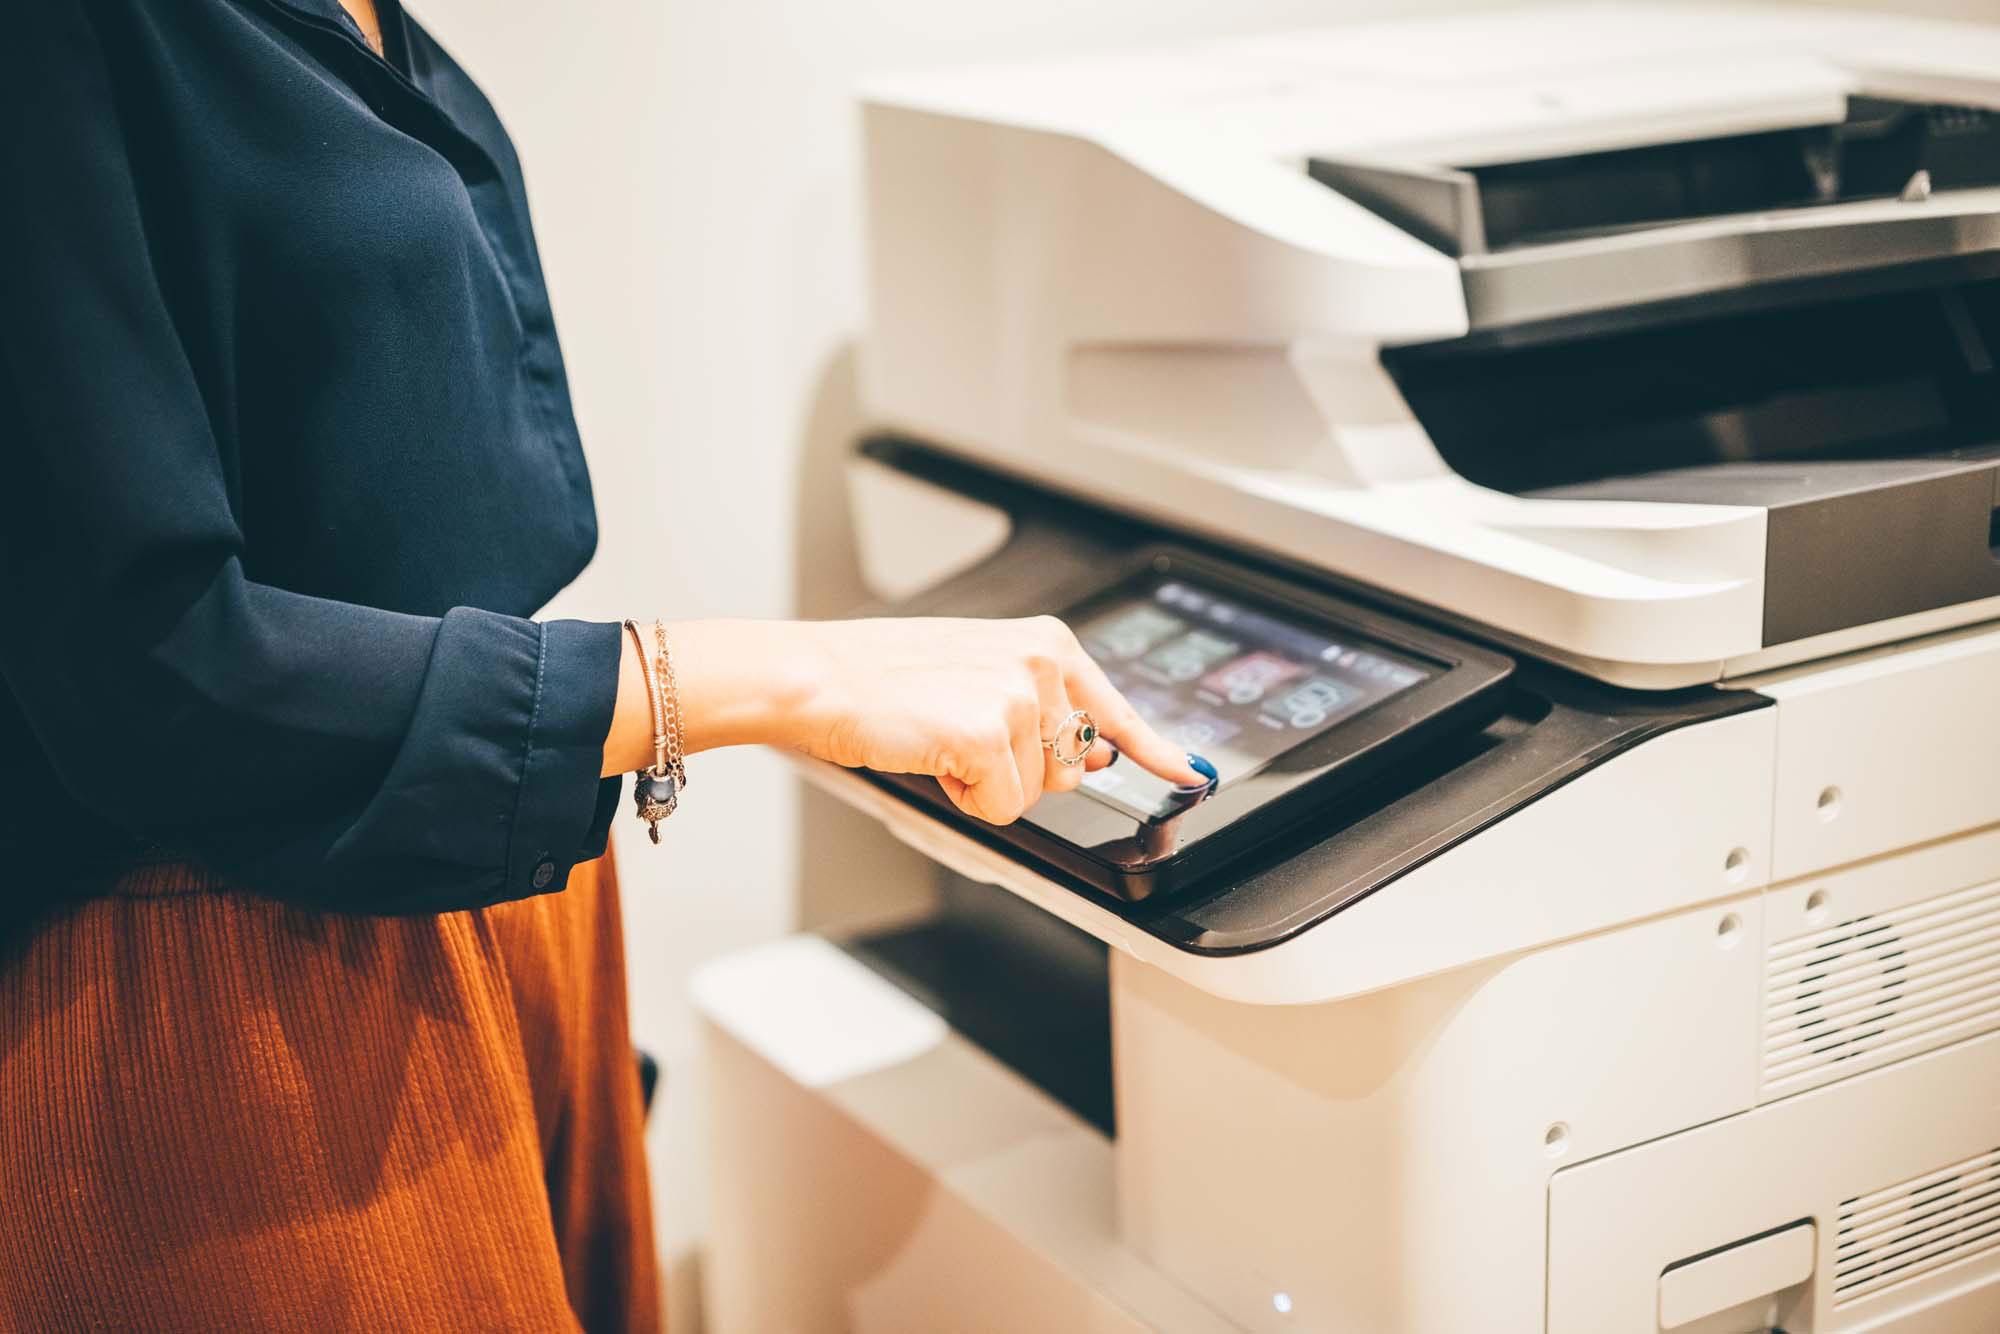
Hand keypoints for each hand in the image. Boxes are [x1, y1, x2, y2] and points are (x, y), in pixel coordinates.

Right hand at [610, 616, 1205, 825]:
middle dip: (1021, 771)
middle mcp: (1043, 661)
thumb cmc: (883, 679)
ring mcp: (1020, 696)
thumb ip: (1040, 708)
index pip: (1116, 708)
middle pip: (1069, 768)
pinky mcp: (991, 732)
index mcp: (1045, 642)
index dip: (1156, 749)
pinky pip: (1002, 808)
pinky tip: (932, 755)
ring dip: (986, 784)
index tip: (1190, 771)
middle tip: (959, 737)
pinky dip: (965, 798)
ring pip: (1034, 794)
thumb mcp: (976, 673)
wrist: (820, 677)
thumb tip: (1094, 756)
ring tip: (937, 739)